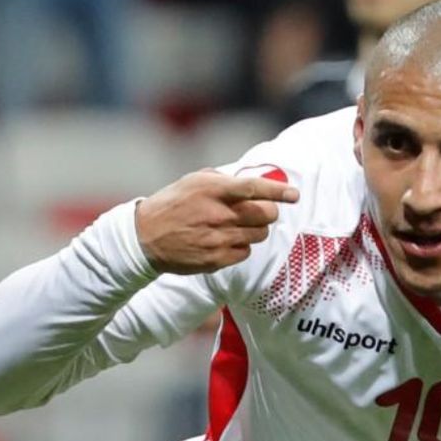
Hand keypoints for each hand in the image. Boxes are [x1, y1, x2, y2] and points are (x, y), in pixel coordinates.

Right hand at [135, 168, 298, 274]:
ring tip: (236, 227)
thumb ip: (225, 180)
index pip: (254, 188)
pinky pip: (246, 252)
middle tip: (258, 212)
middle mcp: (218, 214)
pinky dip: (241, 247)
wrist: (145, 238)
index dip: (278, 191)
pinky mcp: (217, 259)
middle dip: (267, 212)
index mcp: (213, 190)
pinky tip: (224, 241)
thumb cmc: (173, 204)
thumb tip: (255, 182)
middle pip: (266, 215)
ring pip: (260, 235)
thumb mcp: (194, 181)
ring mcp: (218, 238)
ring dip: (255, 230)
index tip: (294, 195)